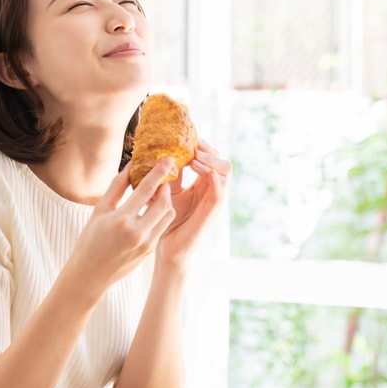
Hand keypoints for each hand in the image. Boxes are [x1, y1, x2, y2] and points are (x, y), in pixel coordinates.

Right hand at [67, 158, 177, 292]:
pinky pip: (162, 227)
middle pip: (164, 202)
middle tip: (163, 176)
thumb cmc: (90, 240)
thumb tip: (131, 166)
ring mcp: (146, 243)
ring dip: (166, 201)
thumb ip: (117, 187)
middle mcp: (138, 232)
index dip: (159, 172)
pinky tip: (152, 209)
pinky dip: (161, 215)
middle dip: (166, 186)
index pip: (146, 190)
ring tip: (156, 193)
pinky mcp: (150, 251)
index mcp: (122, 220)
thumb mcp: (100, 210)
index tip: (168, 159)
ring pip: (168, 215)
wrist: (90, 275)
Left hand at [156, 138, 230, 266]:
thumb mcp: (168, 192)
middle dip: (210, 150)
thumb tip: (161, 152)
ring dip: (211, 161)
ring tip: (194, 159)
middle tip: (194, 145)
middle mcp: (212, 191)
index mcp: (203, 185)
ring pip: (225, 172)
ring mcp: (213, 202)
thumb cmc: (168, 222)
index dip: (204, 147)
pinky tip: (205, 171)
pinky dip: (215, 180)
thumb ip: (170, 175)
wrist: (168, 249)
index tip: (190, 138)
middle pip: (222, 162)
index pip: (212, 159)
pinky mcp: (211, 214)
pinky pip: (220, 194)